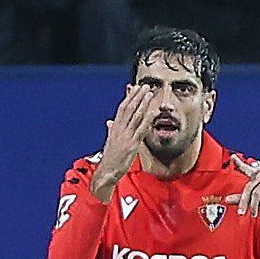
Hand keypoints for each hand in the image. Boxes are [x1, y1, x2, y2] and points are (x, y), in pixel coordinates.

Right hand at [92, 82, 158, 199]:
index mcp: (114, 128)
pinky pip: (141, 129)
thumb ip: (111, 130)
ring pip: (135, 116)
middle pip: (128, 108)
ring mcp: (125, 136)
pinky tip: (153, 112)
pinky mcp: (131, 145)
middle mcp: (119, 129)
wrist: (106, 173)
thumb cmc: (110, 159)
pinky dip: (147, 119)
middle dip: (137, 96)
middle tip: (145, 85)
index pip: (122, 109)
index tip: (134, 88)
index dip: (129, 97)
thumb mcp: (110, 142)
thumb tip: (109, 122)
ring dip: (143, 103)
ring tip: (150, 92)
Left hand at [225, 156, 259, 216]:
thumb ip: (242, 198)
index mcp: (258, 174)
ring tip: (254, 214)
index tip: (232, 157)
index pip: (246, 168)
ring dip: (254, 206)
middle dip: (244, 202)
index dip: (239, 163)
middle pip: (249, 188)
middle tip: (241, 212)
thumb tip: (226, 200)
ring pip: (257, 194)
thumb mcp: (257, 198)